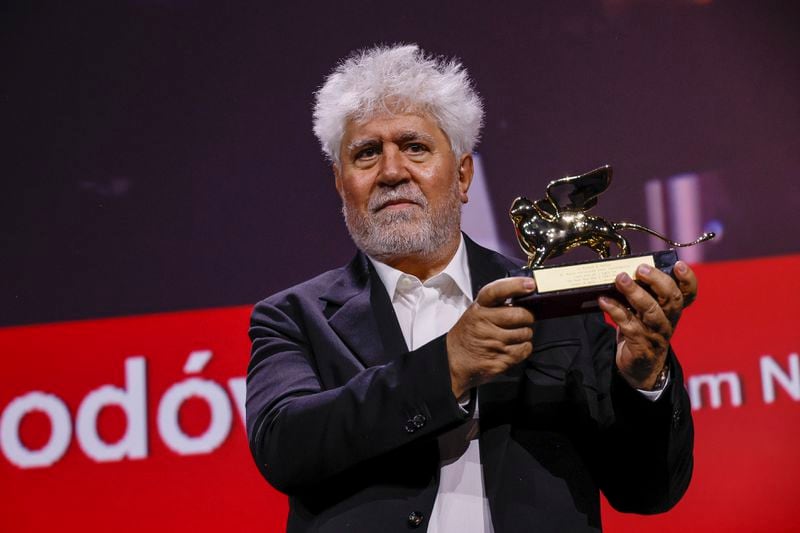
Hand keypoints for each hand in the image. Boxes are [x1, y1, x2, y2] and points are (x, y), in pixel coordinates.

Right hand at [446, 277, 536, 398]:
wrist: (453, 359)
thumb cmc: (470, 332)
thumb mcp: (476, 312)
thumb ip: (496, 304)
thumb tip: (525, 294)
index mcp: (479, 309)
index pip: (496, 291)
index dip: (515, 285)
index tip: (530, 284)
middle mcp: (484, 324)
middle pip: (519, 315)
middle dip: (527, 316)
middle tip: (522, 318)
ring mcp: (492, 343)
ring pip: (525, 334)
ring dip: (524, 334)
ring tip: (512, 335)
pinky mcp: (499, 360)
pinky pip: (524, 350)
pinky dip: (523, 348)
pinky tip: (512, 347)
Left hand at [598, 261, 697, 389]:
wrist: (640, 369)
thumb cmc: (641, 332)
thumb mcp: (645, 313)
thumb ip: (641, 294)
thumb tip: (621, 271)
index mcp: (672, 310)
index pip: (688, 294)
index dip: (688, 279)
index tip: (678, 265)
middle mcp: (668, 321)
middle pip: (671, 299)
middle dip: (657, 281)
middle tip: (641, 269)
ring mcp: (656, 334)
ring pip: (650, 311)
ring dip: (634, 293)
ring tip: (620, 279)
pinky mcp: (641, 346)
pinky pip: (628, 325)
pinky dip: (615, 310)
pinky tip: (603, 300)